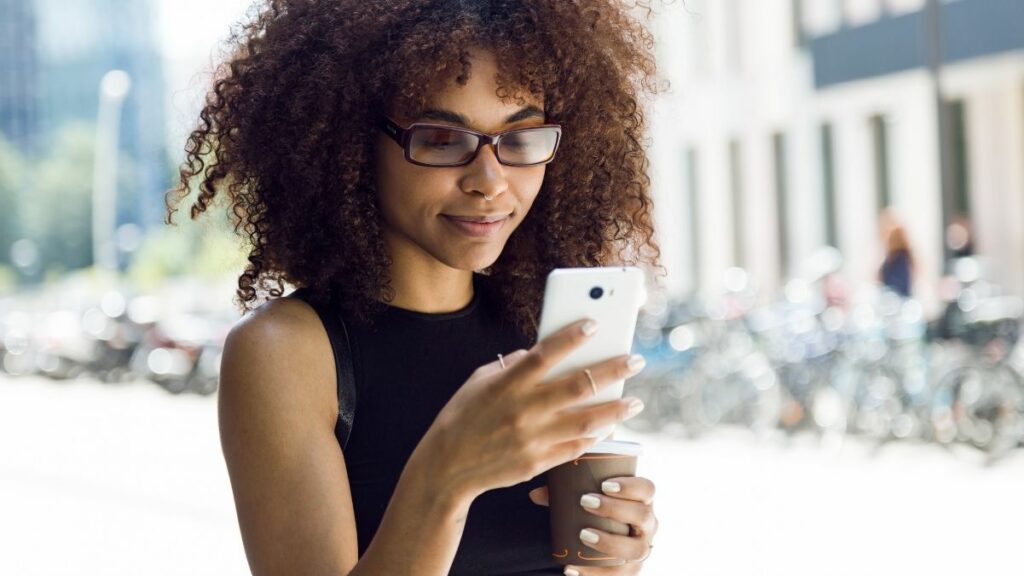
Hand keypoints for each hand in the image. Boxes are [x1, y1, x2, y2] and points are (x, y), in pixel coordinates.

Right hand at [415, 319, 646, 501]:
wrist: (446, 467)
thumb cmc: (462, 418)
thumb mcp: (478, 381)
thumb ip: (510, 365)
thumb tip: (536, 351)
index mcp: (506, 384)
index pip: (545, 353)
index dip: (572, 336)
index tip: (596, 324)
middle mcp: (523, 409)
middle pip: (577, 384)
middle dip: (612, 370)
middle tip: (635, 360)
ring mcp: (532, 437)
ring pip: (586, 420)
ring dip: (615, 409)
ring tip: (635, 402)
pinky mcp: (537, 462)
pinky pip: (574, 447)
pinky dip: (595, 437)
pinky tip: (609, 428)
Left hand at [529, 476, 657, 574]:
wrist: (602, 539)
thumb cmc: (594, 512)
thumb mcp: (582, 499)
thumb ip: (561, 494)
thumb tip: (535, 495)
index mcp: (641, 500)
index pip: (647, 489)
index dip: (630, 486)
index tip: (604, 484)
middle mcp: (647, 524)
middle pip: (642, 516)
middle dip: (615, 508)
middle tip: (585, 502)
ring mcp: (641, 548)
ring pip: (636, 549)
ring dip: (610, 542)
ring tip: (583, 535)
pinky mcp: (630, 570)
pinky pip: (618, 575)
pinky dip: (594, 573)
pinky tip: (572, 568)